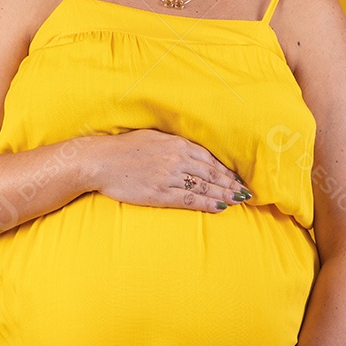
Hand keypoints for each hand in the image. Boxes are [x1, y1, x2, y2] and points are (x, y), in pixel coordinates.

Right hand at [88, 129, 251, 212]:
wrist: (100, 161)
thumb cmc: (124, 148)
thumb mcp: (153, 137)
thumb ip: (173, 144)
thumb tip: (190, 150)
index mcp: (177, 144)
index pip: (209, 158)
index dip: (226, 170)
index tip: (237, 177)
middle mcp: (177, 159)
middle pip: (212, 173)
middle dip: (230, 183)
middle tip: (245, 192)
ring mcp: (170, 177)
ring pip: (205, 187)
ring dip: (224, 194)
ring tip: (238, 201)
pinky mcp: (160, 193)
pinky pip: (190, 199)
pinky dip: (207, 203)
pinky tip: (220, 208)